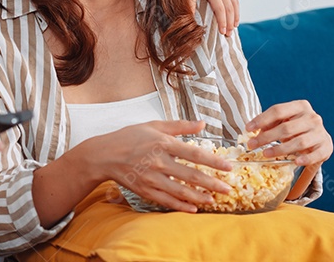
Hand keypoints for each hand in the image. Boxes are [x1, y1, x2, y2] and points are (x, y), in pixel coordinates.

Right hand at [80, 120, 234, 212]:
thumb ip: (180, 126)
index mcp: (163, 143)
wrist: (104, 155)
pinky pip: (167, 201)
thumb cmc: (129, 137)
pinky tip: (194, 209)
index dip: (213, 161)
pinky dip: (181, 206)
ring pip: (181, 191)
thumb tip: (203, 124)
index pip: (194, 154)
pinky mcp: (145, 190)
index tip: (228, 167)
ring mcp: (152, 178)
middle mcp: (159, 161)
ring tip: (214, 200)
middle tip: (228, 189)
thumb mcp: (154, 125)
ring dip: (200, 197)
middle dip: (212, 184)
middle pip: (191, 175)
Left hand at [189, 0, 239, 35]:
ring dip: (235, 16)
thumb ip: (189, 6)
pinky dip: (234, 8)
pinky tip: (233, 16)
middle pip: (230, 8)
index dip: (223, 22)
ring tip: (233, 28)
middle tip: (228, 35)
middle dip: (230, 22)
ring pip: (234, 3)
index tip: (223, 32)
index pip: (221, 9)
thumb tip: (192, 21)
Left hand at [245, 100, 332, 167]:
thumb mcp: (284, 121)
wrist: (319, 139)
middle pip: (286, 127)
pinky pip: (315, 154)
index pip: (278, 110)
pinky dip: (305, 159)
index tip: (248, 129)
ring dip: (280, 149)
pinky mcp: (326, 147)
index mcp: (300, 106)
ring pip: (299, 142)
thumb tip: (253, 130)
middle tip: (252, 145)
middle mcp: (312, 117)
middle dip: (266, 137)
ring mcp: (321, 132)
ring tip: (266, 154)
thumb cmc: (297, 129)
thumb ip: (270, 123)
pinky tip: (295, 162)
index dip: (261, 119)